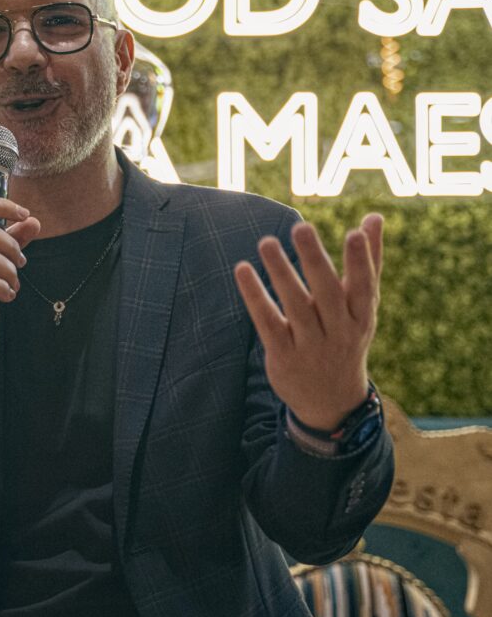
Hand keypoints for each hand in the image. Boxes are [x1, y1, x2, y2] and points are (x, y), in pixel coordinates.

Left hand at [233, 214, 382, 432]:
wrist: (331, 401)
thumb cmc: (347, 337)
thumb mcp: (363, 305)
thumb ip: (369, 260)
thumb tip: (374, 215)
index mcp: (361, 316)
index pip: (364, 286)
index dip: (361, 261)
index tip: (354, 233)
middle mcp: (339, 331)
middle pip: (328, 293)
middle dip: (315, 260)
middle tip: (301, 227)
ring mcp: (311, 346)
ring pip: (295, 306)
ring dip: (280, 273)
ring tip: (266, 242)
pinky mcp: (283, 356)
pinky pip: (268, 323)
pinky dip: (255, 297)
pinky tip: (242, 270)